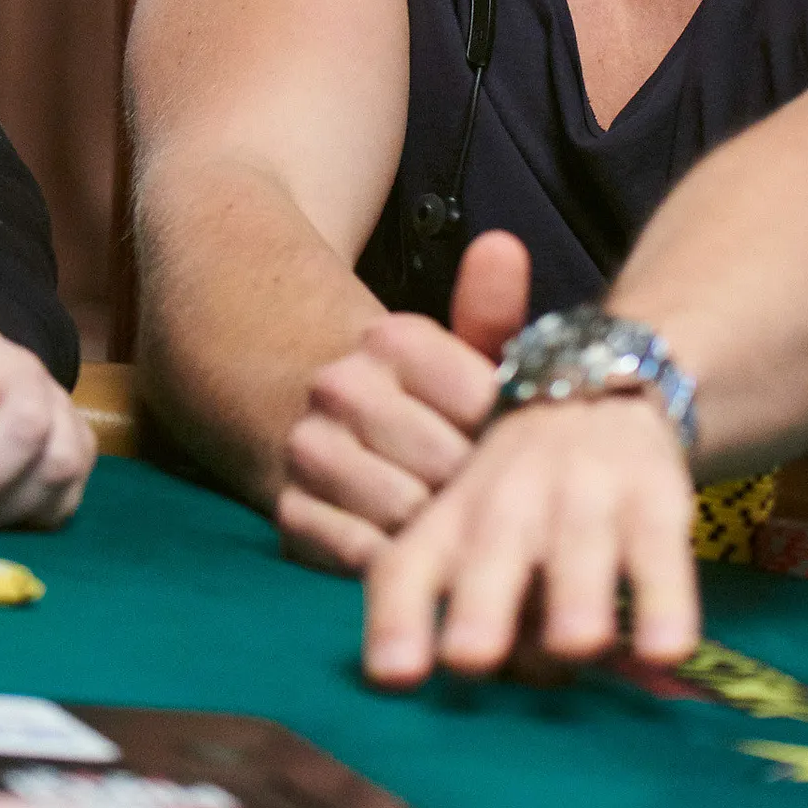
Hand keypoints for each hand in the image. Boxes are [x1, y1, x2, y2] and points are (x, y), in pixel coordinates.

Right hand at [279, 232, 529, 572]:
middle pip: (448, 467)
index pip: (483, 405)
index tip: (519, 449)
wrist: (323, 419)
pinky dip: (396, 561)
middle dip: (480, 493)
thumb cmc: (422, 397)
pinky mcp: (288, 513)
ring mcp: (308, 450)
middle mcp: (340, 387)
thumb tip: (504, 246)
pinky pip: (363, 555)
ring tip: (457, 525)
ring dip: (439, 532)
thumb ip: (493, 314)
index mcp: (393, 338)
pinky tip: (414, 549)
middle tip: (497, 502)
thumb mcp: (462, 353)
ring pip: (406, 516)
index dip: (509, 439)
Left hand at [362, 392, 698, 686]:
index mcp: (451, 519)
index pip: (408, 567)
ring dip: (576, 602)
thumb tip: (450, 682)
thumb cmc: (519, 494)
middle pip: (490, 554)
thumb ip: (452, 604)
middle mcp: (510, 504)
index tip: (392, 676)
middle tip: (471, 657)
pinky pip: (661, 558)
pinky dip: (665, 604)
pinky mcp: (657, 503)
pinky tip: (666, 650)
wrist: (602, 387)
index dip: (397, 620)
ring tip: (577, 644)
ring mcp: (587, 498)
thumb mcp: (465, 527)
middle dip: (480, 607)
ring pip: (578, 553)